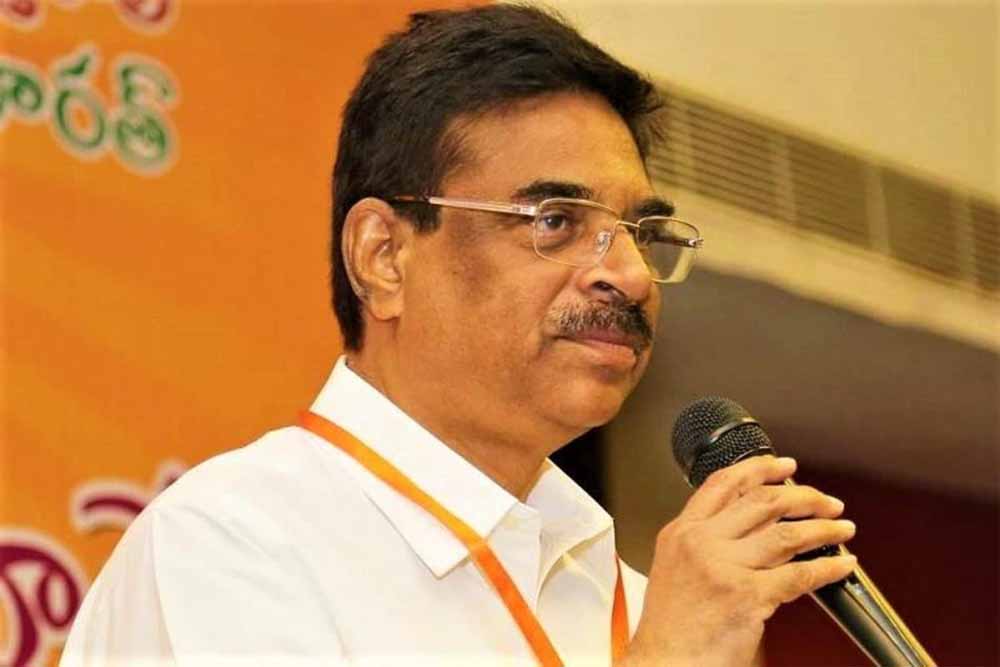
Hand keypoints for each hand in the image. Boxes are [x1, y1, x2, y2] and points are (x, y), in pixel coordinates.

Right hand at [618, 456, 856, 666]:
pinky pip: (799, 575)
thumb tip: (758, 530)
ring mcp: (724, 567)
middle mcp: (701, 543)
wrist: (665, 664)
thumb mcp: (676, 569)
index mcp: (681, 532)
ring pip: (786, 534)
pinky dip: (827, 568)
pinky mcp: (747, 596)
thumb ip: (707, 544)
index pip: (723, 484)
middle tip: (826, 501)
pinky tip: (841, 565)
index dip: (759, 468)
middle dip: (803, 497)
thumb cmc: (671, 628)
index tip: (784, 466)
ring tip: (842, 527)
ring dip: (822, 527)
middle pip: (761, 502)